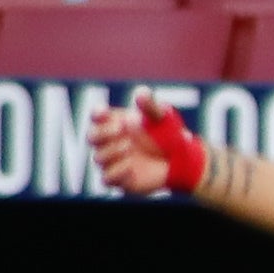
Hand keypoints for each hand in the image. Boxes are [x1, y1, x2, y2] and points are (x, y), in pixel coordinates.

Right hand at [89, 90, 207, 196]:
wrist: (181, 160)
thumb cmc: (168, 135)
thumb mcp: (163, 117)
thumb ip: (151, 106)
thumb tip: (140, 93)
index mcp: (116, 123)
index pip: (96, 116)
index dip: (97, 114)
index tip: (105, 112)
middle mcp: (111, 142)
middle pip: (91, 137)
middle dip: (103, 133)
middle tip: (122, 130)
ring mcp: (113, 161)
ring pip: (98, 158)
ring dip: (112, 152)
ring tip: (129, 147)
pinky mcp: (120, 179)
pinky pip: (107, 179)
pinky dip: (117, 172)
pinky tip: (131, 166)